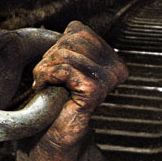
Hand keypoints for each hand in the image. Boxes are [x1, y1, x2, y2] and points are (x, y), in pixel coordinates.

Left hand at [29, 21, 127, 160]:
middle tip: (51, 80)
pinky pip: (62, 68)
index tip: (58, 70)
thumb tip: (74, 27)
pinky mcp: (94, 89)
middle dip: (51, 57)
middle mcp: (115, 67)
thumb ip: (73, 42)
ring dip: (46, 69)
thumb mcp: (64, 61)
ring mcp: (107, 79)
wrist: (48, 133)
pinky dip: (46, 77)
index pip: (78, 30)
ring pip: (63, 52)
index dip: (58, 47)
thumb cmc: (52, 98)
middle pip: (72, 38)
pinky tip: (48, 90)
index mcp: (110, 58)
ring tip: (49, 86)